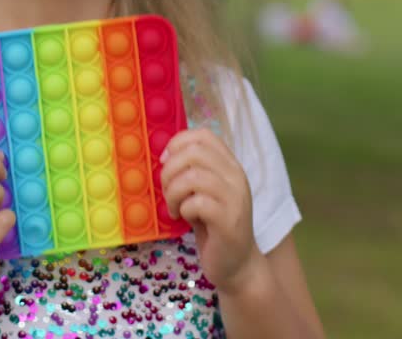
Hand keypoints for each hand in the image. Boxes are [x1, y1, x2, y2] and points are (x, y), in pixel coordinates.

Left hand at [160, 128, 263, 294]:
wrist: (237, 265)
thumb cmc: (213, 227)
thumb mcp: (202, 193)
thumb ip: (190, 172)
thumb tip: (163, 156)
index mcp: (229, 165)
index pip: (203, 135)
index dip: (177, 144)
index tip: (166, 164)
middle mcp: (236, 176)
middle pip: (195, 152)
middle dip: (170, 170)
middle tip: (166, 191)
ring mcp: (235, 198)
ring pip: (194, 176)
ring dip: (173, 192)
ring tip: (173, 207)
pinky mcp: (229, 221)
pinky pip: (197, 203)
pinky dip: (182, 209)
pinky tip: (184, 218)